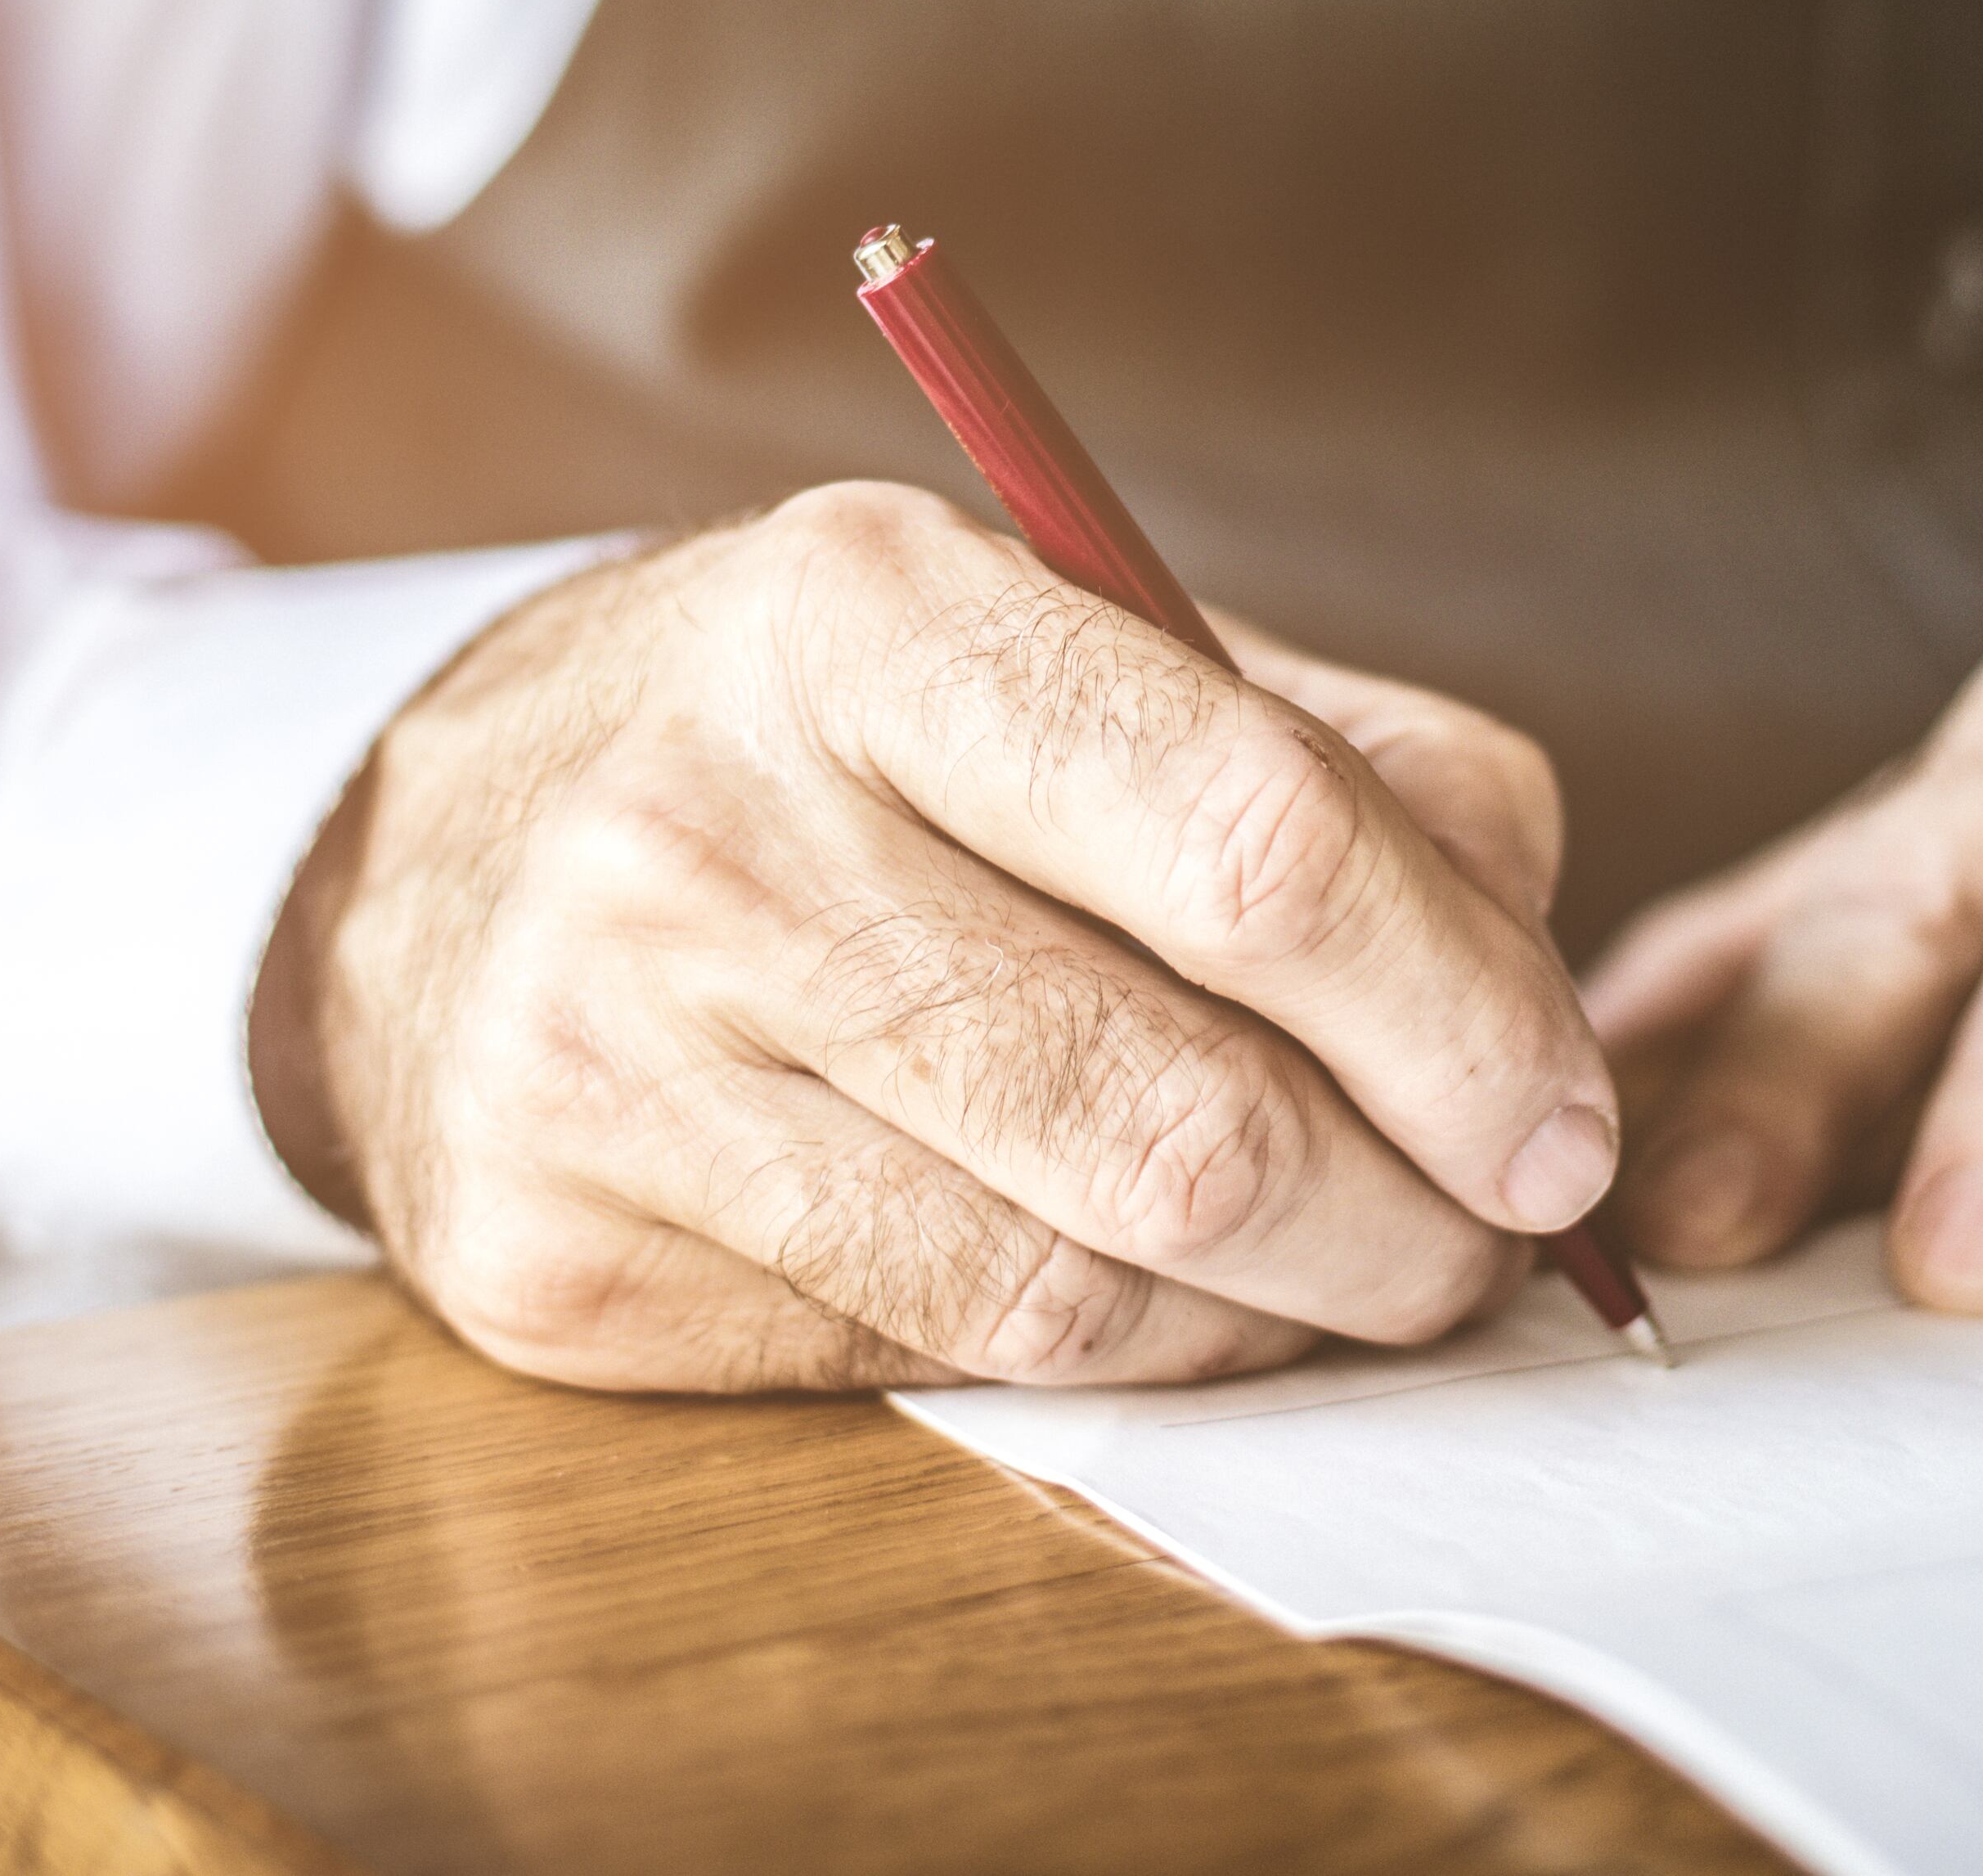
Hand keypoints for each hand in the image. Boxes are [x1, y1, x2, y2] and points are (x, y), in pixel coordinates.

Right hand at [259, 482, 1617, 1391]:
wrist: (421, 865)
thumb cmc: (814, 745)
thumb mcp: (1054, 643)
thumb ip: (1334, 759)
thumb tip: (1535, 960)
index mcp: (861, 614)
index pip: (1252, 841)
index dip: (1462, 1014)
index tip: (1562, 1117)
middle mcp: (702, 831)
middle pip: (1187, 1119)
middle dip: (1405, 1221)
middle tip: (1477, 1235)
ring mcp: (605, 1064)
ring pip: (1076, 1294)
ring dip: (1271, 1316)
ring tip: (1325, 1263)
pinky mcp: (560, 1261)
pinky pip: (936, 1369)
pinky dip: (1100, 1358)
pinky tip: (1129, 1287)